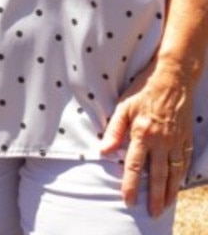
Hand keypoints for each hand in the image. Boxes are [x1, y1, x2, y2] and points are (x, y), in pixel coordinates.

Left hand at [100, 62, 193, 216]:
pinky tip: (177, 185)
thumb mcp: (123, 105)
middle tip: (151, 213)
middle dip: (154, 197)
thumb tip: (104, 150)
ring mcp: (176, 141)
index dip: (131, 185)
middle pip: (157, 176)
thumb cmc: (143, 90)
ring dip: (169, 192)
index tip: (128, 200)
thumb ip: (114, 129)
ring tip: (165, 206)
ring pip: (173, 173)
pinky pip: (184, 162)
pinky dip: (181, 176)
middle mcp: (160, 141)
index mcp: (142, 133)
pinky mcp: (186, 138)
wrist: (172, 79)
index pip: (135, 166)